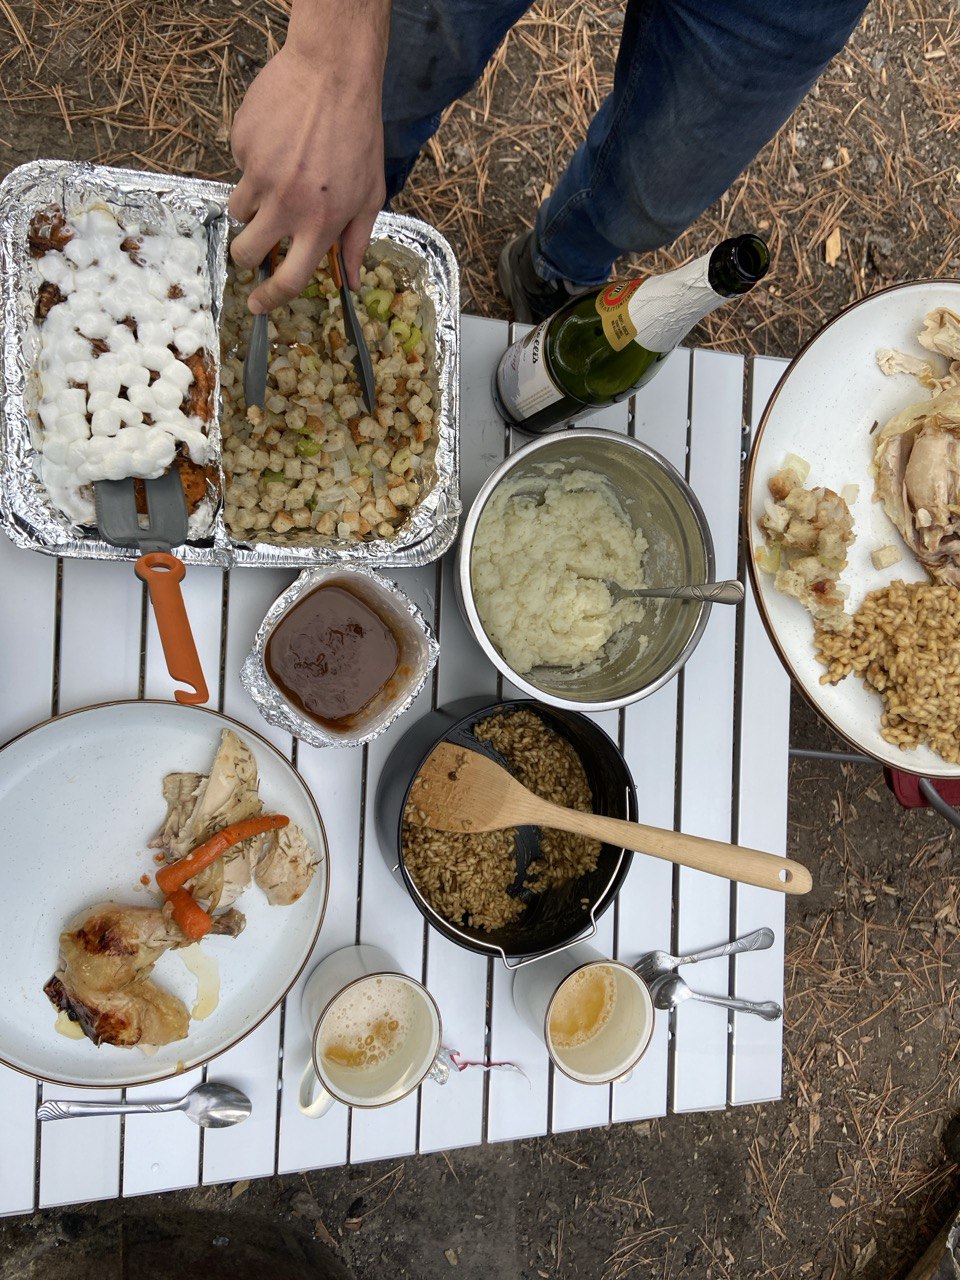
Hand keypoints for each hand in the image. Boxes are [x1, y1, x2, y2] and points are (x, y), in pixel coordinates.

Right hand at [229, 2, 389, 312]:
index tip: (257, 305)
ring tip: (278, 177)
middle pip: (247, 252)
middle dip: (247, 255)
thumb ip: (357, 242)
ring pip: (238, 210)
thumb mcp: (371, 194)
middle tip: (256, 242)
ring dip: (252, 205)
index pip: (289, 279)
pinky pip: (238, 167)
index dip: (270, 299)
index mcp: (320, 224)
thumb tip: (351, 283)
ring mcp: (259, 174)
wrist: (333, 72)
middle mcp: (286, 205)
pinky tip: (278, 140)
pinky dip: (254, 161)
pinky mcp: (242, 145)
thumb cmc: (359, 135)